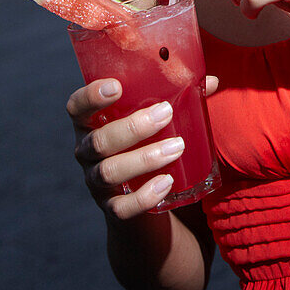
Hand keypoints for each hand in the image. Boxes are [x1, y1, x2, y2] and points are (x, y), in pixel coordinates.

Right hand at [66, 75, 218, 220]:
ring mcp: (96, 182)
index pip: (77, 107)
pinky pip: (121, 208)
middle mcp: (87, 152)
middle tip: (165, 112)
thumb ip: (179, 98)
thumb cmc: (146, 141)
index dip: (91, 96)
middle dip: (132, 127)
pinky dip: (144, 197)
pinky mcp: (112, 208)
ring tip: (177, 147)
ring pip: (110, 172)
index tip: (116, 86)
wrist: (142, 195)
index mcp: (91, 123)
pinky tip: (166, 183)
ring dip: (144, 158)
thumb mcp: (154, 120)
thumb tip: (213, 81)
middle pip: (99, 140)